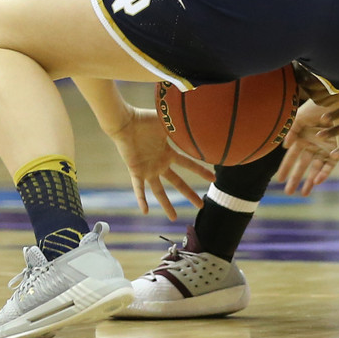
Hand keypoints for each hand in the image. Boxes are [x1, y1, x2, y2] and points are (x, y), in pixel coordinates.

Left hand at [106, 105, 214, 219]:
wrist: (125, 121)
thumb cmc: (145, 119)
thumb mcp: (168, 123)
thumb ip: (181, 127)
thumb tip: (200, 123)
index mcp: (168, 153)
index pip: (189, 164)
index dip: (201, 172)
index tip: (213, 179)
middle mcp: (159, 164)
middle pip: (178, 183)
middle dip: (189, 194)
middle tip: (201, 206)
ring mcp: (148, 169)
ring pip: (159, 191)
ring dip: (166, 204)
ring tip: (173, 218)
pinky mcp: (135, 170)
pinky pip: (138, 188)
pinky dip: (141, 198)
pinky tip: (145, 210)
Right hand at [278, 100, 338, 195]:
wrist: (336, 100)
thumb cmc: (316, 106)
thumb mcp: (299, 117)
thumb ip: (291, 131)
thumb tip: (284, 147)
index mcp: (302, 137)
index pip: (291, 156)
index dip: (285, 167)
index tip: (279, 179)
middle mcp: (312, 144)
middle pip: (302, 165)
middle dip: (295, 178)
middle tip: (288, 193)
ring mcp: (325, 148)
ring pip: (315, 168)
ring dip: (309, 181)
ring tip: (303, 194)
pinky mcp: (337, 149)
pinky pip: (329, 165)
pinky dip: (323, 173)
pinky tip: (317, 182)